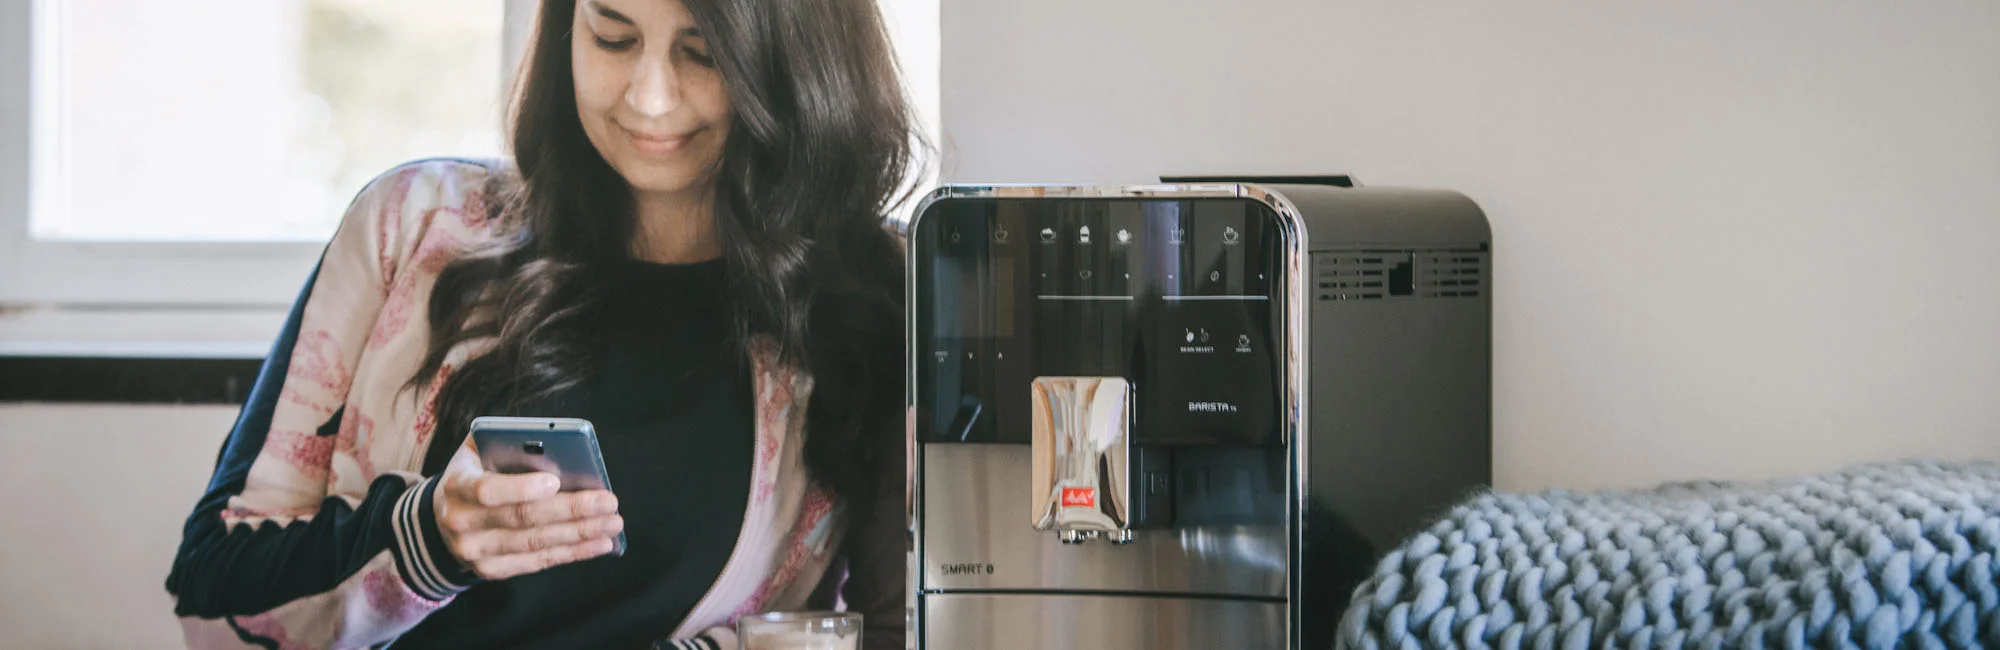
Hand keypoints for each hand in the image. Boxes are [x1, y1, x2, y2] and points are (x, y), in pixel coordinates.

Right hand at [431, 442, 623, 579]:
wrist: (444, 514)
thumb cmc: (477, 471)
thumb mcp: (481, 450)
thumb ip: (511, 444)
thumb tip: (560, 446)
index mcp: (457, 484)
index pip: (487, 490)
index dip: (521, 488)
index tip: (556, 481)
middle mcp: (461, 522)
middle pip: (522, 519)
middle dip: (570, 510)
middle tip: (608, 502)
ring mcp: (475, 552)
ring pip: (535, 543)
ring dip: (579, 534)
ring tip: (612, 523)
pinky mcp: (491, 570)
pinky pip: (538, 562)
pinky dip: (573, 553)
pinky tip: (600, 543)